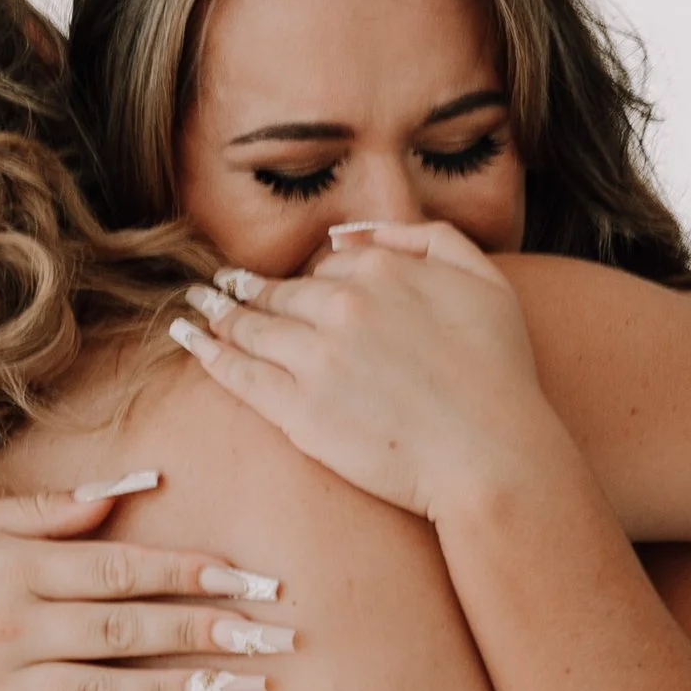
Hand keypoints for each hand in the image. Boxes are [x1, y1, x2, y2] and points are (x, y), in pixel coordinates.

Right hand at [0, 482, 291, 690]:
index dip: (193, 572)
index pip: (124, 568)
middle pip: (131, 629)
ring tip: (247, 688)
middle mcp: (18, 626)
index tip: (252, 577)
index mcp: (19, 567)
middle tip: (277, 635)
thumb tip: (135, 486)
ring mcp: (6, 687)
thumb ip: (54, 508)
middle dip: (210, 630)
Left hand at [169, 222, 567, 521]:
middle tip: (218, 288)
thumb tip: (351, 235)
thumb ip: (425, 238)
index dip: (312, 283)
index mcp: (382, 272)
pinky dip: (209, 352)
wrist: (492, 455)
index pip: (326, 268)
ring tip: (196, 307)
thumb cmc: (500, 374)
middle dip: (247, 290)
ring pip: (251, 327)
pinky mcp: (296, 410)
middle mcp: (341, 306)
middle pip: (280, 294)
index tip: (293, 292)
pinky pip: (239, 372)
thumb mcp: (483, 280)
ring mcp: (314, 358)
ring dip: (216, 312)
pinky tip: (190, 339)